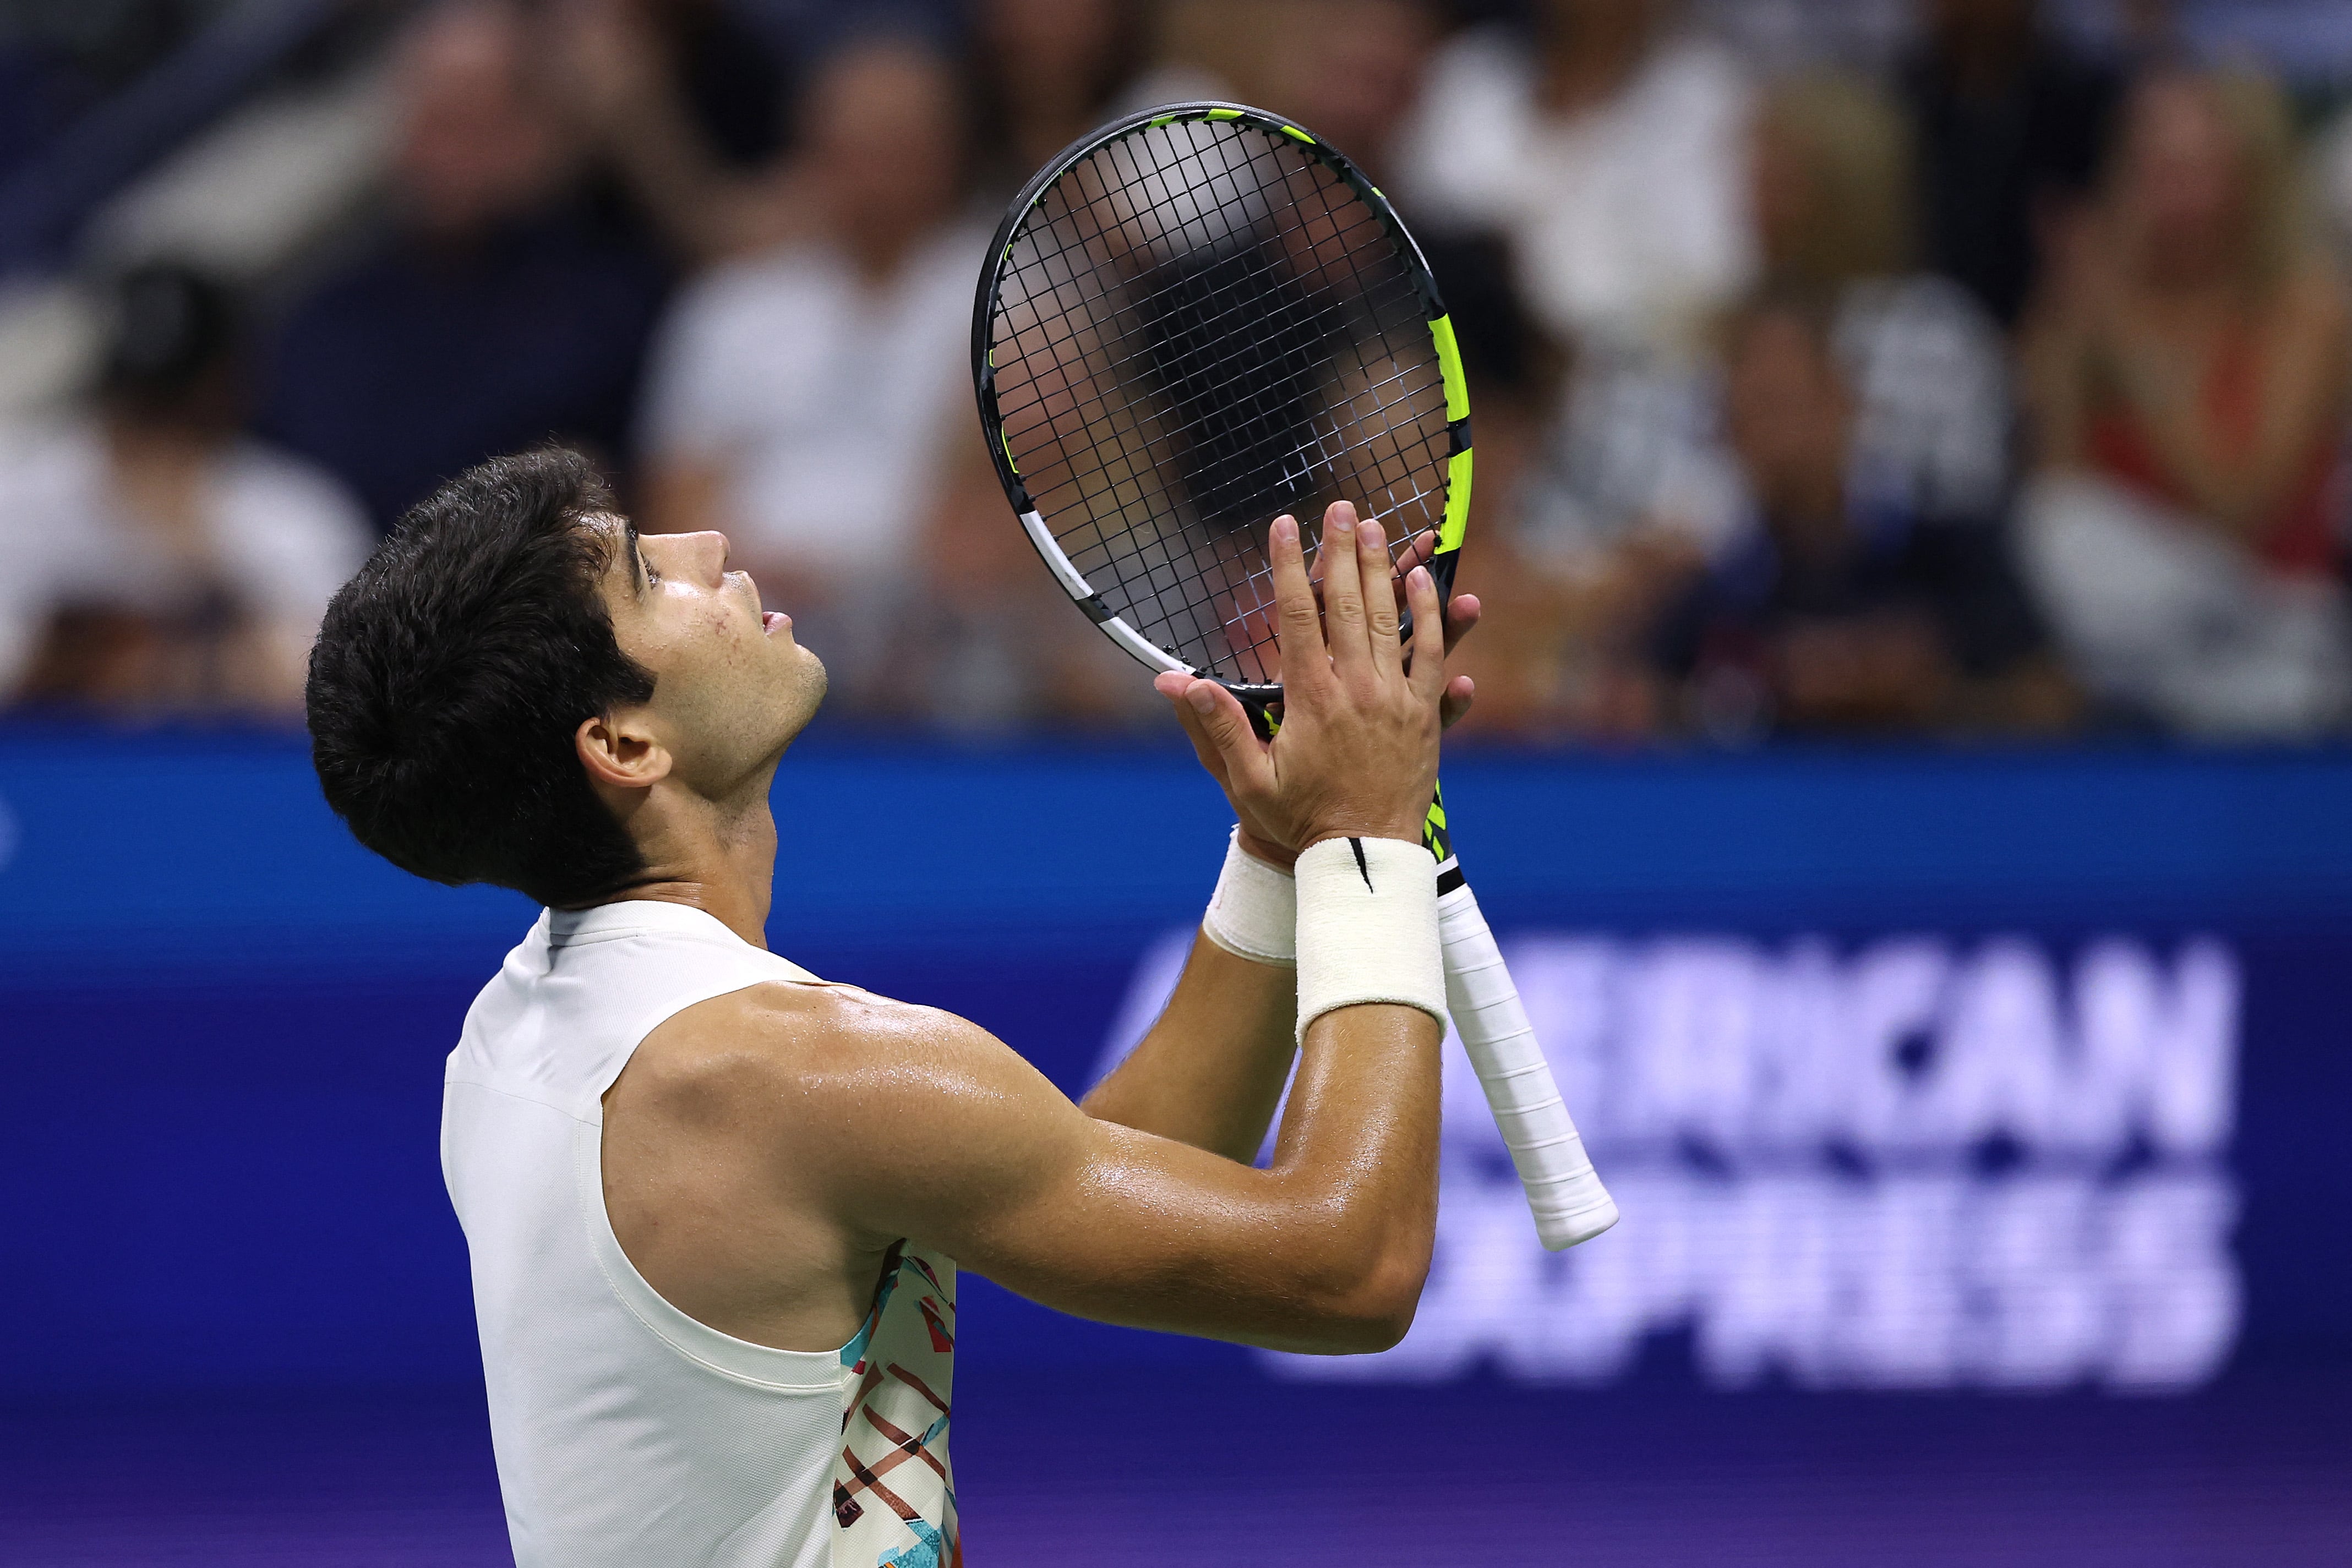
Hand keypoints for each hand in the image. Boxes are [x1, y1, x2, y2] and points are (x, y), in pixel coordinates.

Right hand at [1157, 500, 1445, 862]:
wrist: (1364, 861)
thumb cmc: (1299, 823)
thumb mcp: (1247, 780)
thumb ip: (1215, 726)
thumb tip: (1172, 683)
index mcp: (1311, 699)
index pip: (1298, 617)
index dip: (1289, 567)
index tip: (1283, 526)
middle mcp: (1357, 690)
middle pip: (1351, 605)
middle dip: (1343, 551)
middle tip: (1342, 508)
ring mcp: (1396, 701)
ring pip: (1394, 621)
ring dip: (1385, 569)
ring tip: (1381, 527)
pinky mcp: (1424, 717)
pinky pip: (1431, 655)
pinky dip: (1430, 616)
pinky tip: (1425, 584)